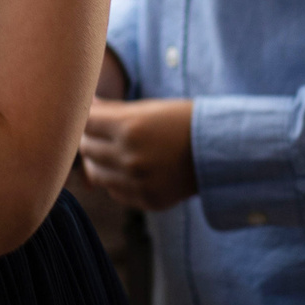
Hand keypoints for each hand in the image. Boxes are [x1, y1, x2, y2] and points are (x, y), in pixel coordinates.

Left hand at [79, 97, 196, 210]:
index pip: (86, 123)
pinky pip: (115, 191)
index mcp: (130, 127)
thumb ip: (113, 110)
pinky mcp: (147, 200)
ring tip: (107, 151)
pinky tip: (125, 169)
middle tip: (95, 131)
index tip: (88, 114)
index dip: (84, 116)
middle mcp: (130, 157)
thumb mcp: (149, 108)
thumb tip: (86, 104)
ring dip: (97, 160)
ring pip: (96, 174)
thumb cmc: (182, 121)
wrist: (220, 151)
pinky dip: (114, 180)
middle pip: (87, 148)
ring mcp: (138, 182)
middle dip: (87, 137)